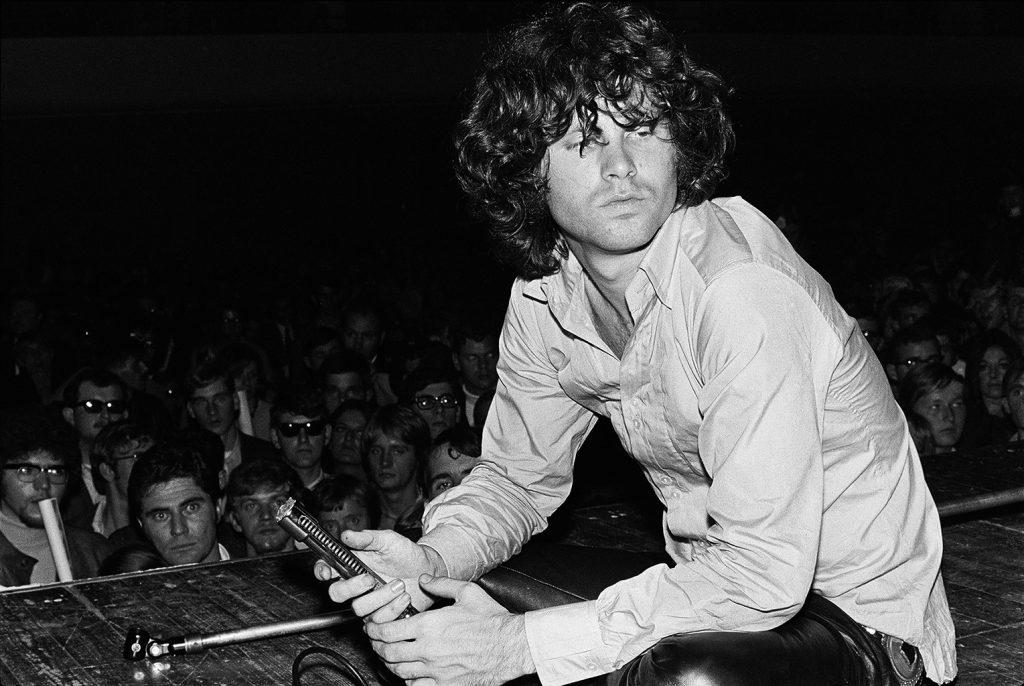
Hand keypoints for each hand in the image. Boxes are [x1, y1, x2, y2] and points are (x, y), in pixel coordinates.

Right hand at [313, 528, 443, 613]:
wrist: (427, 570)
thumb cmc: (406, 553)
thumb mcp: (388, 540)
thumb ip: (367, 538)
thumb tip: (346, 535)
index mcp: (352, 565)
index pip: (327, 570)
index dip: (321, 572)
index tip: (327, 572)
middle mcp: (356, 586)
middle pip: (336, 594)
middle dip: (352, 588)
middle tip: (370, 578)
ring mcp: (367, 603)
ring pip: (358, 609)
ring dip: (381, 597)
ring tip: (399, 585)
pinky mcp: (380, 617)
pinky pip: (378, 621)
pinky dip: (393, 608)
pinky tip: (404, 597)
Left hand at [366, 574, 535, 685]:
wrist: (511, 646)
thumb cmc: (491, 620)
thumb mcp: (467, 592)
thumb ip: (441, 583)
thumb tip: (423, 579)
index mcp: (429, 625)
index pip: (387, 631)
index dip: (374, 630)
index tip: (373, 628)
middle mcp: (428, 650)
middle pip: (388, 653)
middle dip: (378, 647)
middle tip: (377, 642)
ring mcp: (435, 670)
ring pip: (399, 671)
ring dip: (390, 663)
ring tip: (391, 656)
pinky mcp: (444, 685)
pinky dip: (408, 680)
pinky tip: (410, 672)